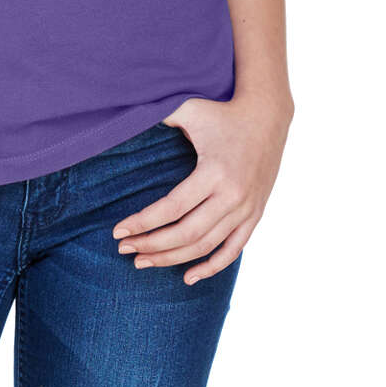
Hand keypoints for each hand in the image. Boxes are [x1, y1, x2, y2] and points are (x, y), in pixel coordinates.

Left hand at [111, 93, 293, 282]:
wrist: (267, 117)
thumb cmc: (221, 112)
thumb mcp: (190, 108)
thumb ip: (160, 115)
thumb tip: (126, 118)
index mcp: (214, 172)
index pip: (172, 208)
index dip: (143, 223)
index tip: (118, 231)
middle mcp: (232, 195)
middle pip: (186, 234)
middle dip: (152, 245)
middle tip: (125, 250)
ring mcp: (246, 209)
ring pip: (206, 246)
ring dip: (173, 259)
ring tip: (144, 261)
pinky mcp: (255, 214)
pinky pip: (233, 250)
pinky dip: (211, 267)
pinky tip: (188, 278)